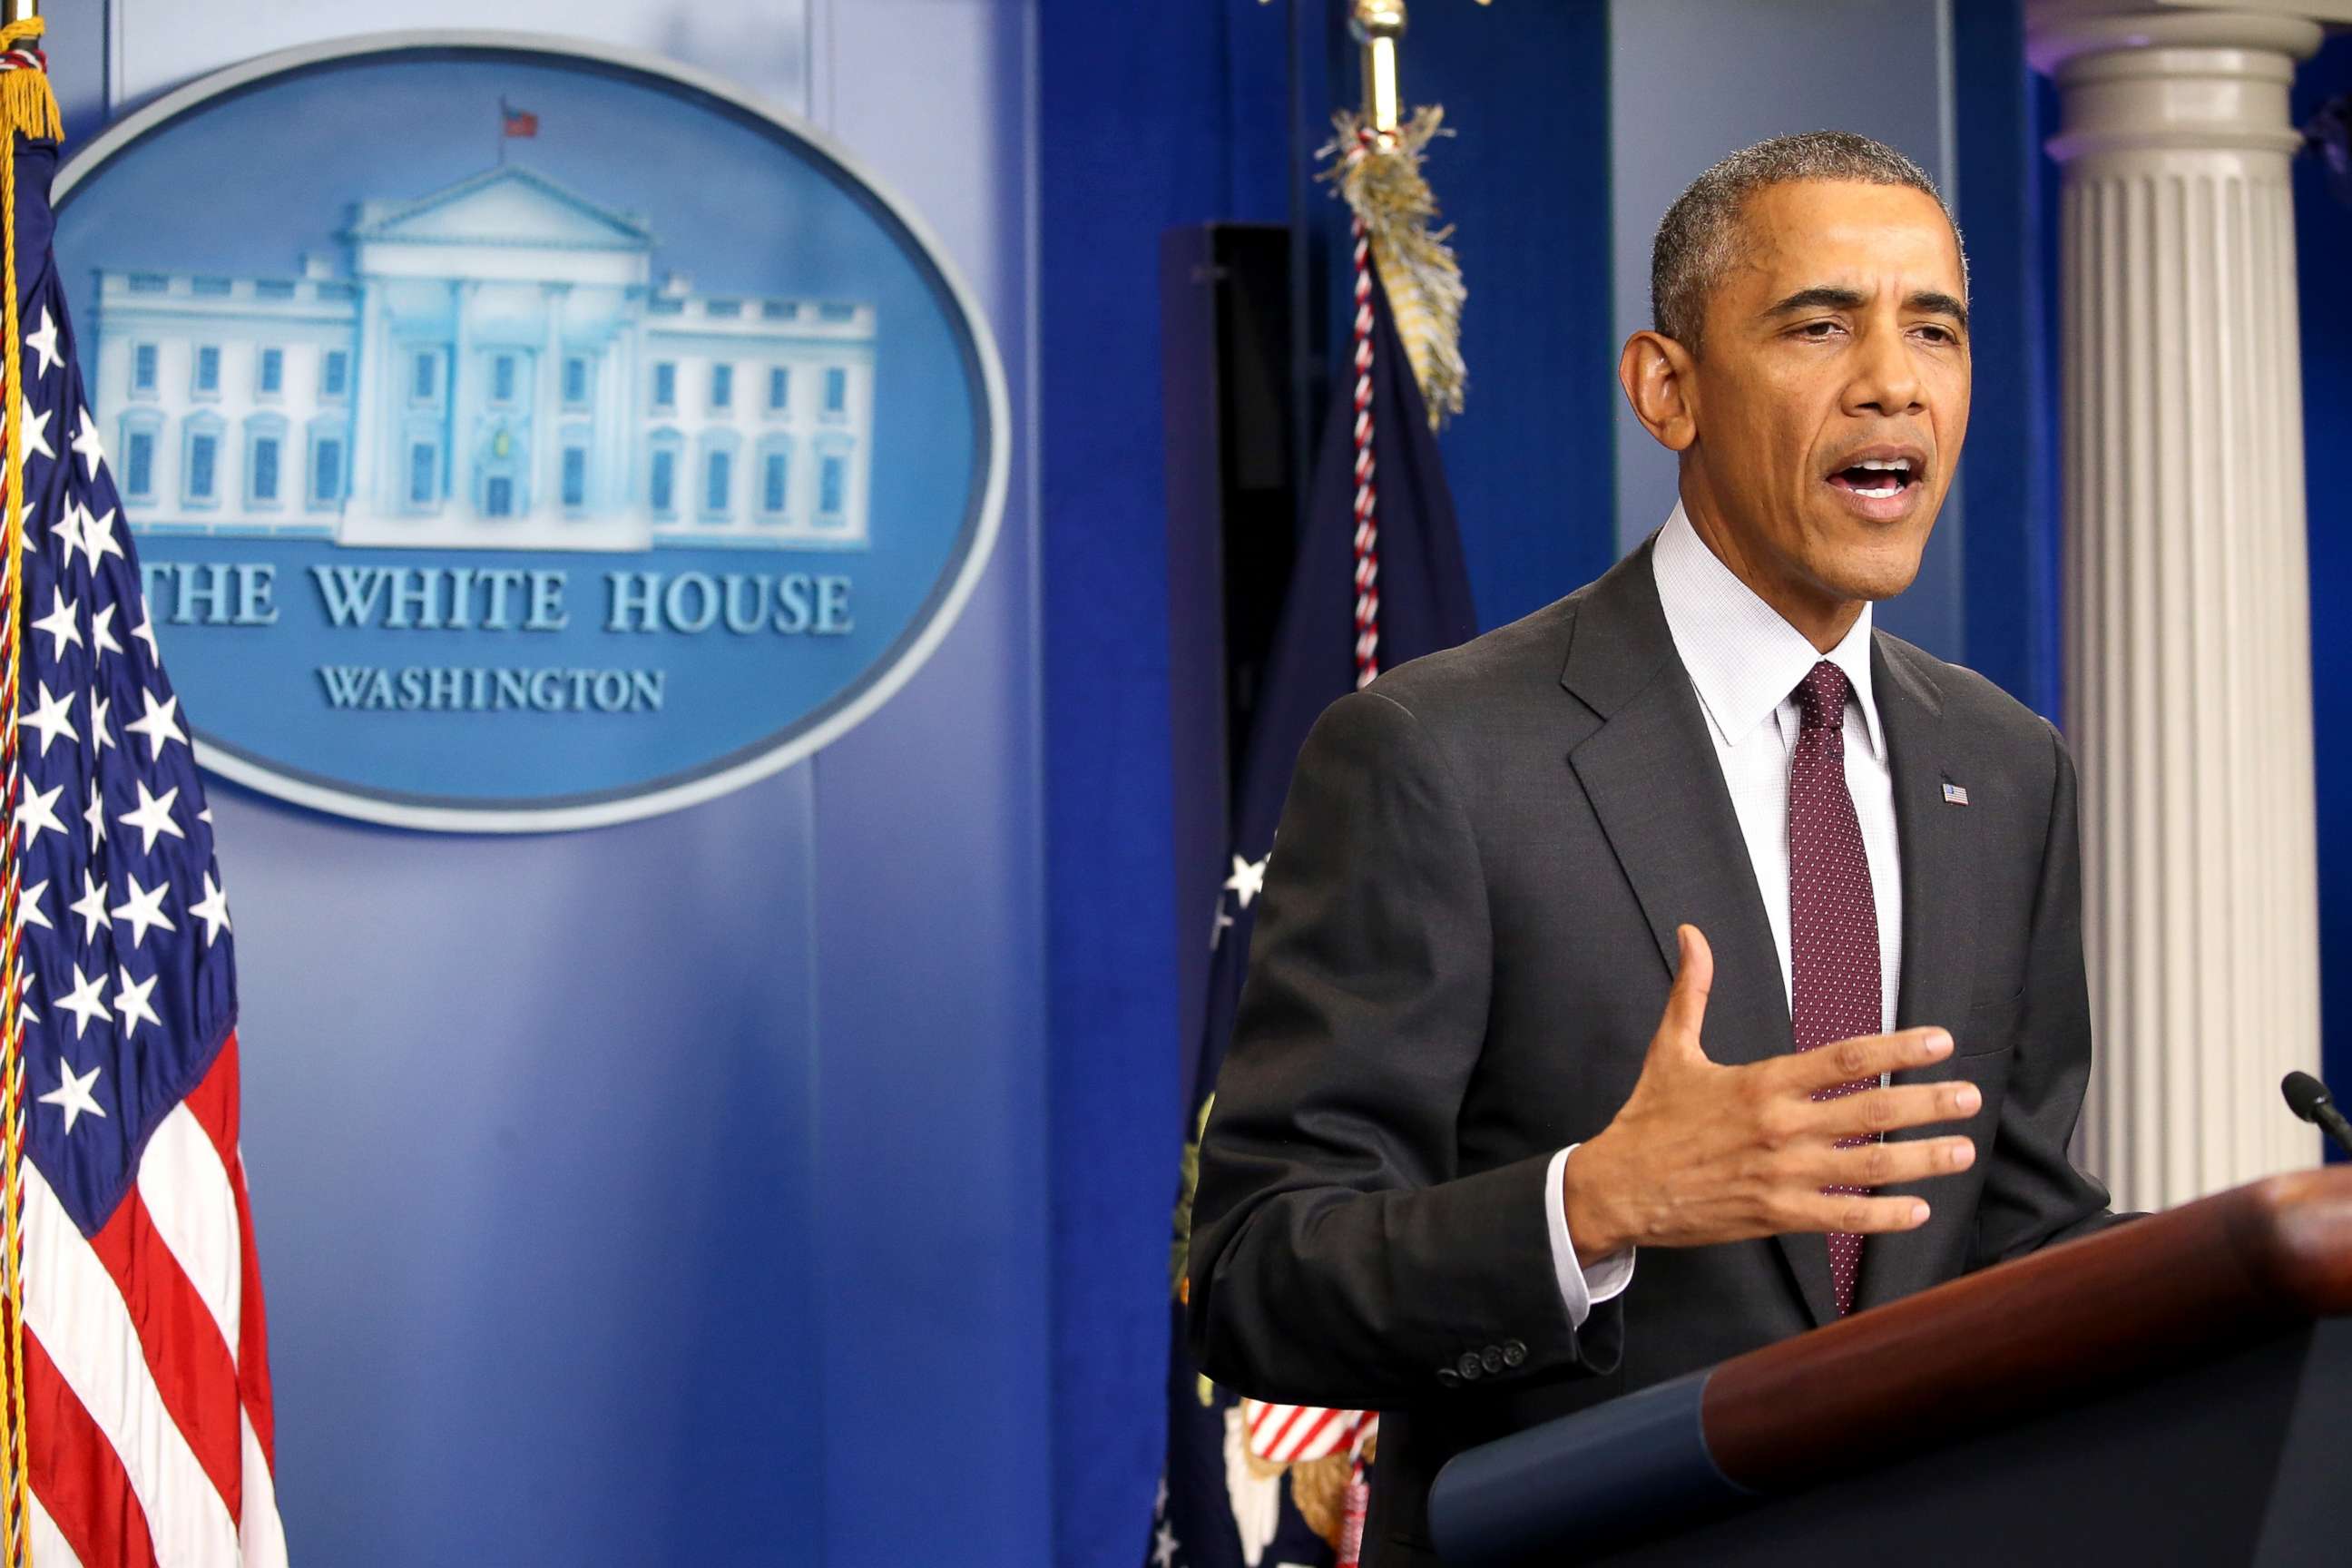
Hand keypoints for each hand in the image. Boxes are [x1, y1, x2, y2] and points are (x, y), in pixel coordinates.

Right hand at [1560, 924, 1980, 1264]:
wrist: (1621, 1187)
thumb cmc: (1649, 1118)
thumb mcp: (1671, 1049)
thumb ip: (1693, 991)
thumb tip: (1692, 935)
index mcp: (1760, 1083)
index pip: (1843, 1060)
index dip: (1897, 1049)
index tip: (1939, 1041)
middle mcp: (1779, 1127)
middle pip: (1869, 1111)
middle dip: (1927, 1103)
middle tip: (1969, 1096)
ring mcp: (1782, 1175)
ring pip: (1867, 1166)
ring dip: (1921, 1159)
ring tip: (1961, 1151)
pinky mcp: (1777, 1215)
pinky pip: (1842, 1217)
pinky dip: (1883, 1215)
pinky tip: (1916, 1209)